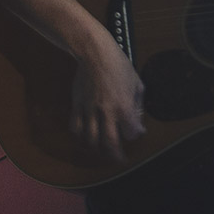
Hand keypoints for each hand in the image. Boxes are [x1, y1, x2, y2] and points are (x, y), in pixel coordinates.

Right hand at [69, 35, 144, 163]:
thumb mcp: (137, 83)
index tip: (137, 132)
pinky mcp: (77, 105)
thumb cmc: (118, 65)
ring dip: (97, 149)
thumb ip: (137, 105)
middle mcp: (107, 112)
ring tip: (101, 151)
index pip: (131, 133)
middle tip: (119, 160)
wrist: (94, 53)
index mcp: (124, 106)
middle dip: (115, 156)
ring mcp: (90, 110)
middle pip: (110, 143)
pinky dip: (80, 137)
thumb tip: (137, 120)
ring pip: (90, 139)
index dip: (136, 135)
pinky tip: (85, 138)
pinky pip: (76, 127)